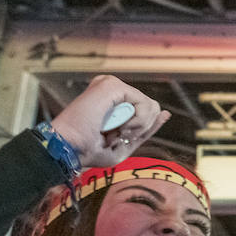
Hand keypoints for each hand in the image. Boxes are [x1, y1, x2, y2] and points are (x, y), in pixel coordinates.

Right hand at [49, 75, 167, 167]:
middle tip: (115, 135)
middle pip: (153, 108)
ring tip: (115, 131)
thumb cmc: (90, 151)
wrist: (69, 149)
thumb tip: (166, 113)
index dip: (141, 130)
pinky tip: (118, 126)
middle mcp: (113, 89)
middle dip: (140, 129)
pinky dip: (136, 122)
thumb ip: (146, 128)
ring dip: (137, 127)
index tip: (115, 138)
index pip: (148, 110)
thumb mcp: (126, 142)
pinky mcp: (112, 85)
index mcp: (115, 101)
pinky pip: (145, 104)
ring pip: (151, 106)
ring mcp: (112, 84)